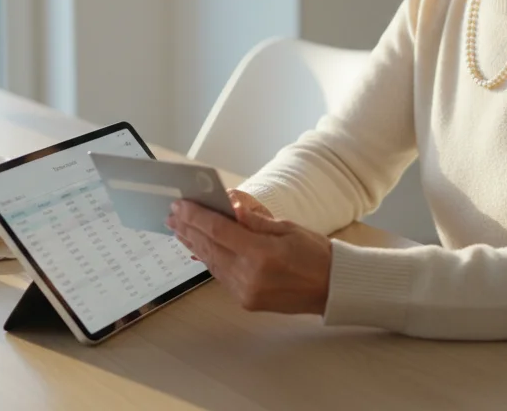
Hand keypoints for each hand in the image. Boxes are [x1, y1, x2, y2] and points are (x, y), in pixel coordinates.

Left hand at [166, 194, 331, 315]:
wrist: (332, 288)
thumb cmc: (315, 254)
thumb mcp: (287, 227)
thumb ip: (255, 219)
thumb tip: (230, 204)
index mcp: (262, 254)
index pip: (219, 230)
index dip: (196, 216)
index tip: (180, 204)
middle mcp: (249, 275)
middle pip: (209, 247)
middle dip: (189, 228)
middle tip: (173, 214)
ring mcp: (246, 291)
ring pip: (211, 263)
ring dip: (194, 244)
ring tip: (180, 229)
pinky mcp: (246, 301)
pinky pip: (221, 276)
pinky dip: (209, 259)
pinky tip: (200, 248)